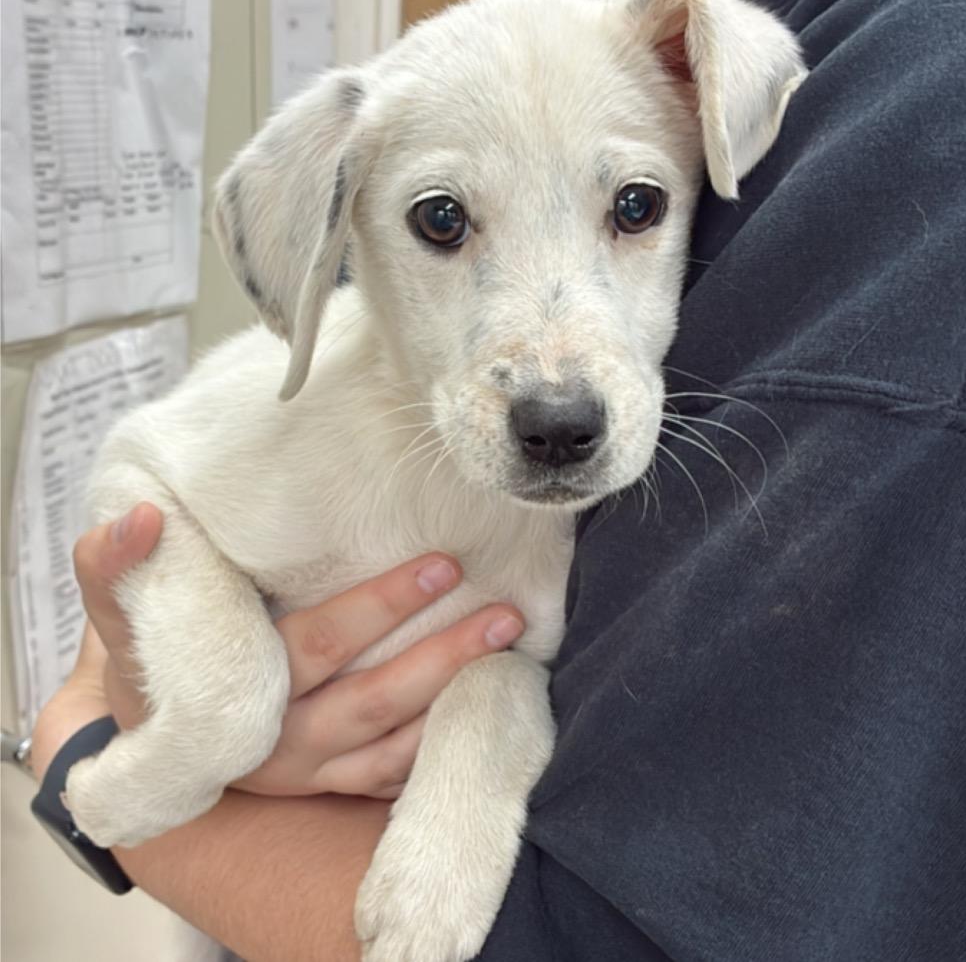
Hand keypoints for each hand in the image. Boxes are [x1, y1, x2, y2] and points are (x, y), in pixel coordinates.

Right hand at [32, 503, 523, 799]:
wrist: (144, 741)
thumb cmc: (149, 664)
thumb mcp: (119, 614)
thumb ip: (113, 564)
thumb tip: (137, 519)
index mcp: (241, 686)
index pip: (321, 641)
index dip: (380, 605)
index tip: (442, 564)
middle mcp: (280, 737)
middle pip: (372, 696)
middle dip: (440, 654)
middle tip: (501, 610)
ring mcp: (310, 771)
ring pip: (392, 741)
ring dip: (454, 698)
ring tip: (511, 652)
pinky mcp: (329, 788)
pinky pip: (390, 780)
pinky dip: (437, 750)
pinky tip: (487, 712)